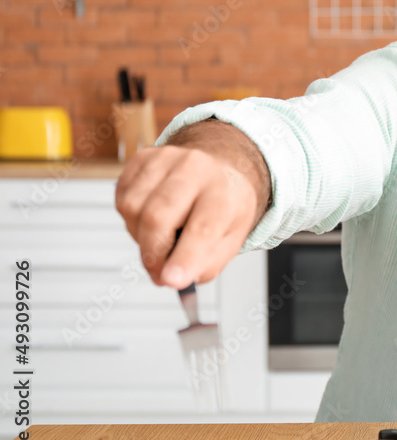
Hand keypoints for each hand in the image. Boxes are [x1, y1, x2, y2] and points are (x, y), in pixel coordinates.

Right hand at [115, 144, 262, 287]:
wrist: (218, 170)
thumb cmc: (224, 206)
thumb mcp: (232, 238)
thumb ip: (207, 264)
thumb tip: (174, 280)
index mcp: (224, 191)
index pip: (202, 228)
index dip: (184, 257)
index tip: (170, 281)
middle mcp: (195, 168)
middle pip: (157, 217)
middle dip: (153, 254)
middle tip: (159, 275)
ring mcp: (165, 159)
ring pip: (133, 209)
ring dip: (140, 237)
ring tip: (162, 238)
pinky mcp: (142, 158)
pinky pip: (122, 198)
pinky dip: (132, 219)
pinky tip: (152, 218)